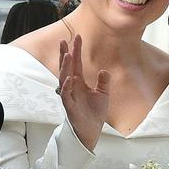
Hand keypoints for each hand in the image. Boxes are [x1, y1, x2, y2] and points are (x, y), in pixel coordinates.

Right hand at [58, 34, 109, 151]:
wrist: (92, 130)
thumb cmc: (94, 113)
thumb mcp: (103, 94)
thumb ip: (103, 82)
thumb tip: (104, 70)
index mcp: (79, 82)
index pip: (76, 64)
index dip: (76, 51)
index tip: (77, 37)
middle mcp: (72, 87)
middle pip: (67, 68)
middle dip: (66, 54)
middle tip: (65, 40)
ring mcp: (69, 96)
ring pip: (64, 78)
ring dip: (65, 67)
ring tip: (68, 54)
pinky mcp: (69, 107)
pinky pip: (65, 95)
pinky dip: (66, 86)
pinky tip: (69, 77)